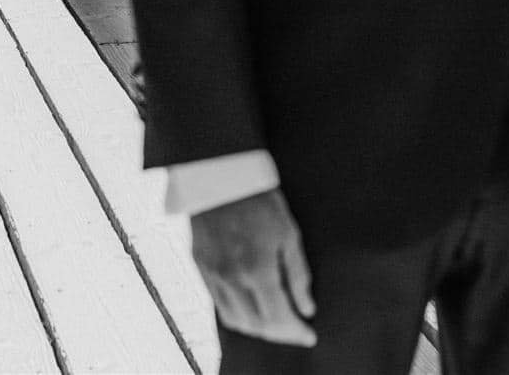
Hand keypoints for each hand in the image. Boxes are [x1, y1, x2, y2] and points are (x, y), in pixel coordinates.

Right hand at [189, 188, 315, 346]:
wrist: (218, 174)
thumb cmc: (258, 199)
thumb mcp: (288, 232)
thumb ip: (298, 274)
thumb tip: (306, 307)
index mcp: (257, 269)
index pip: (278, 318)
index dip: (295, 332)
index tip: (309, 334)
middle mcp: (231, 278)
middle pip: (256, 326)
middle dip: (279, 334)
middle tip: (295, 329)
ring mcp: (211, 274)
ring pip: (235, 320)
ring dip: (258, 328)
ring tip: (275, 320)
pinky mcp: (199, 266)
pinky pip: (218, 304)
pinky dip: (238, 314)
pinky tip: (251, 306)